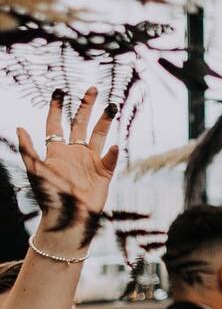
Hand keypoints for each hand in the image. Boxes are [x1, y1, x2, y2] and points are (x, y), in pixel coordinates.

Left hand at [17, 87, 118, 251]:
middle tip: (92, 89)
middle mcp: (74, 153)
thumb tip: (19, 128)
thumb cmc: (49, 197)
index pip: (56, 125)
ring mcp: (90, 162)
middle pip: (80, 124)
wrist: (68, 220)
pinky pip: (111, 159)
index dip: (57, 108)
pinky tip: (115, 147)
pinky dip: (114, 153)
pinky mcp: (104, 174)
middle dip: (86, 106)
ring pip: (99, 135)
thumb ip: (28, 150)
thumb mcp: (35, 172)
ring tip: (112, 106)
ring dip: (105, 121)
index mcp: (56, 151)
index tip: (59, 91)